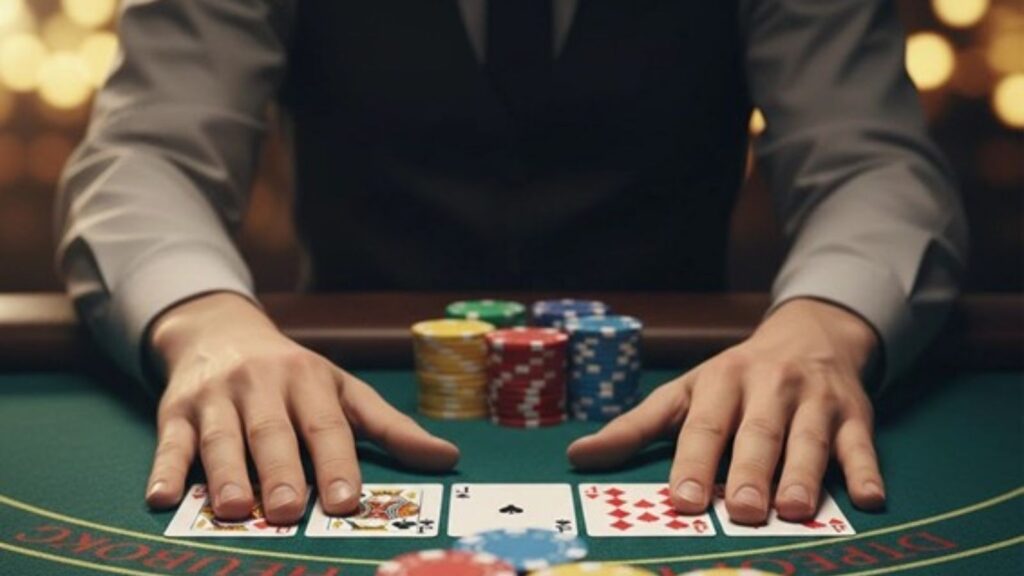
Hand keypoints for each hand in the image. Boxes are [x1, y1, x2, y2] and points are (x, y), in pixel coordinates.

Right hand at [143, 292, 458, 523]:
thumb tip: (448, 459)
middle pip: (272, 432)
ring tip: (236, 510)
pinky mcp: (175, 412)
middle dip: (281, 471)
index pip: (327, 426)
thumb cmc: (295, 377)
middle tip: (290, 510)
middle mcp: (262, 385)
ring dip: (225, 474)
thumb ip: (391, 428)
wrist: (221, 332)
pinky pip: (169, 442)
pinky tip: (161, 498)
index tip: (348, 503)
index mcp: (311, 381)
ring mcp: (216, 398)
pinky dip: (164, 469)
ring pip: (220, 438)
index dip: (338, 464)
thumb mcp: (345, 391)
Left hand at [568, 298, 884, 524]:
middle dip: (748, 472)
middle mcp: (767, 387)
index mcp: (719, 383)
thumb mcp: (684, 393)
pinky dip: (867, 471)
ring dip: (803, 475)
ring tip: (793, 510)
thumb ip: (635, 427)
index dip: (691, 463)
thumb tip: (576, 457)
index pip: (702, 426)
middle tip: (740, 511)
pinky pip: (861, 444)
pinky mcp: (854, 415)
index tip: (679, 502)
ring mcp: (814, 401)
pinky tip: (869, 499)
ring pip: (809, 439)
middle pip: (757, 433)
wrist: (810, 334)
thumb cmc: (735, 378)